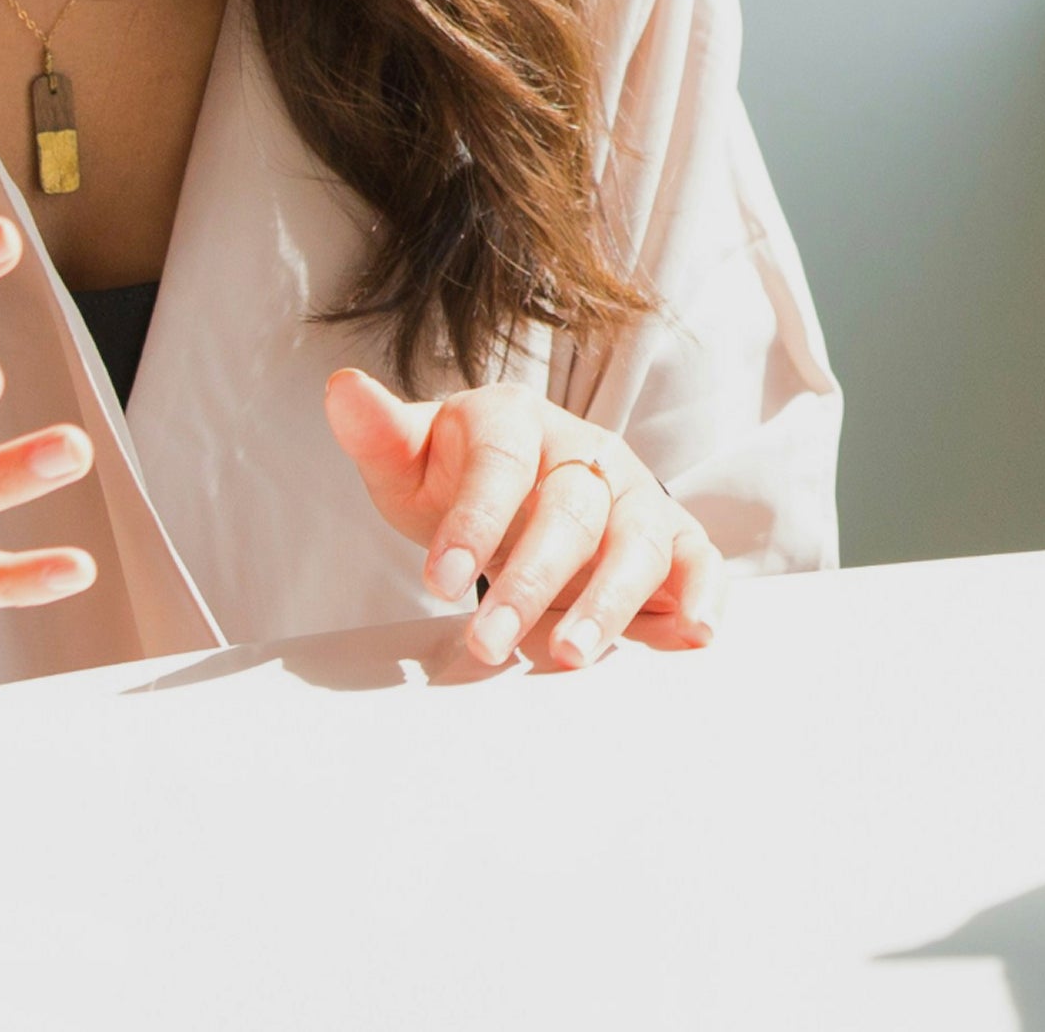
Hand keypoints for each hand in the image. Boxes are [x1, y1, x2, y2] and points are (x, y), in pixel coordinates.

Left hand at [324, 372, 726, 668]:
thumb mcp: (410, 459)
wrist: (516, 486)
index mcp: (516, 420)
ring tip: (568, 655)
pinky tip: (691, 634)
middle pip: (570, 510)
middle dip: (530, 581)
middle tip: (488, 643)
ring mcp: (633, 492)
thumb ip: (378, 434)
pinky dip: (702, 594)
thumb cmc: (458, 476)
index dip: (473, 520)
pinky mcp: (670, 534)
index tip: (438, 580)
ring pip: (635, 540)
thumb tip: (342, 390)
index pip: (501, 463)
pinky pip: (697, 558)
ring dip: (608, 601)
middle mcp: (585, 450)